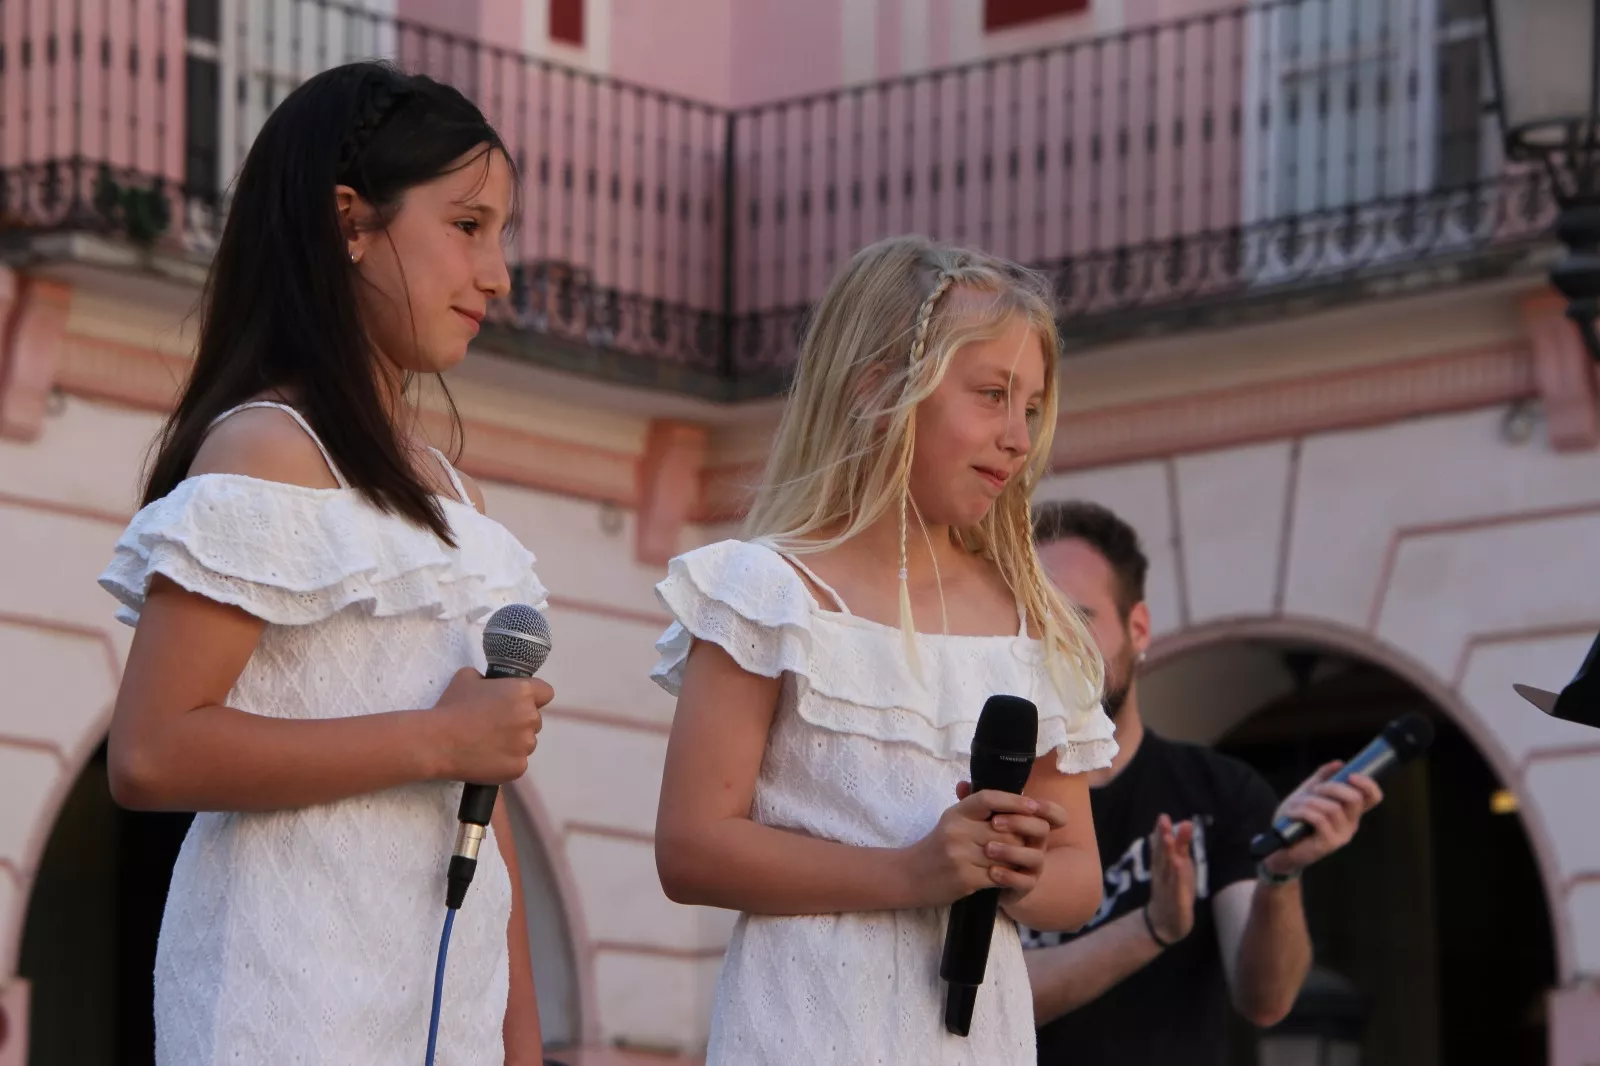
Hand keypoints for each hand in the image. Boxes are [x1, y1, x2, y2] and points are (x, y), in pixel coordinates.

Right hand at [429, 667, 552, 783]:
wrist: (438, 742)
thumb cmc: (452, 707)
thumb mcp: (467, 678)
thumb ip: (488, 679)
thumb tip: (490, 684)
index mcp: (523, 693)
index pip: (545, 693)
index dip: (533, 697)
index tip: (517, 703)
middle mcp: (530, 717)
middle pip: (534, 719)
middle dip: (518, 722)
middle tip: (493, 726)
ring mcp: (526, 745)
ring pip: (526, 742)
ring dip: (513, 742)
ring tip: (486, 743)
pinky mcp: (518, 767)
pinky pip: (517, 762)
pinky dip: (505, 761)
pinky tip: (486, 758)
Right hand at [900, 784, 1062, 906]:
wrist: (910, 875)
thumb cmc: (937, 846)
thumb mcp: (952, 820)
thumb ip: (976, 808)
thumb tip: (1010, 795)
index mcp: (956, 813)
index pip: (988, 798)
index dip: (1014, 801)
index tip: (1034, 806)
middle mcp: (957, 831)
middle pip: (1005, 829)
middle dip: (1020, 836)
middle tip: (1028, 841)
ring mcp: (960, 855)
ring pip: (1005, 854)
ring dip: (1016, 858)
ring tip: (1020, 859)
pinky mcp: (965, 878)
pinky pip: (998, 875)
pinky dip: (1008, 876)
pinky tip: (1009, 875)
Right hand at [1145, 814, 1195, 943]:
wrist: (1164, 924)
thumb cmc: (1172, 890)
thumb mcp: (1178, 867)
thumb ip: (1181, 846)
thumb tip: (1186, 823)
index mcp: (1163, 867)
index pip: (1161, 847)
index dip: (1161, 832)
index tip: (1163, 816)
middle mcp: (1162, 875)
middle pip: (1162, 854)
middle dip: (1162, 837)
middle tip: (1163, 820)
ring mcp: (1168, 888)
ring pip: (1168, 869)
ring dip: (1167, 854)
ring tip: (1169, 839)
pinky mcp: (1177, 902)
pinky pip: (1177, 889)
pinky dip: (1177, 877)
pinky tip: (1178, 866)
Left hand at [1261, 761, 1382, 877]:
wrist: (1281, 846)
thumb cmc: (1297, 819)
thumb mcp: (1309, 793)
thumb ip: (1323, 778)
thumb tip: (1339, 763)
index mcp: (1351, 811)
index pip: (1373, 797)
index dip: (1367, 784)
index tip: (1350, 775)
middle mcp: (1352, 823)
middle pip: (1354, 799)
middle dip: (1332, 787)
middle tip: (1315, 789)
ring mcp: (1342, 835)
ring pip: (1332, 808)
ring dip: (1310, 800)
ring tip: (1296, 804)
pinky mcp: (1329, 843)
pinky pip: (1318, 819)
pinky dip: (1302, 811)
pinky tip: (1292, 812)